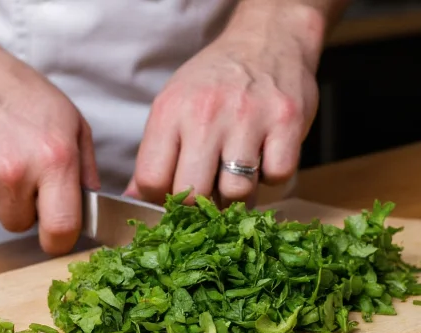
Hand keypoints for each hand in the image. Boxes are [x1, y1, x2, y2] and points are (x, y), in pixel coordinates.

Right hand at [0, 48, 98, 254]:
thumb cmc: (17, 91)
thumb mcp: (70, 120)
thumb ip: (86, 168)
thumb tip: (92, 205)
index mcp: (52, 160)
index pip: (61, 230)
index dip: (61, 239)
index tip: (58, 235)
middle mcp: (13, 175)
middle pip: (23, 226)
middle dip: (26, 207)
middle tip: (21, 170)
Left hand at [126, 5, 321, 207]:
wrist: (268, 39)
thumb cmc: (216, 81)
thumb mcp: (174, 105)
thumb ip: (154, 154)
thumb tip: (133, 199)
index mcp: (171, 110)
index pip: (151, 179)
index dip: (161, 201)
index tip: (174, 200)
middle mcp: (206, 113)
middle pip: (193, 193)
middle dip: (200, 206)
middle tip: (210, 192)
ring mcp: (249, 118)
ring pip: (237, 192)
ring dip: (239, 192)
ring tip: (239, 171)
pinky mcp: (287, 122)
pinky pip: (277, 176)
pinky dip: (273, 175)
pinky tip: (266, 156)